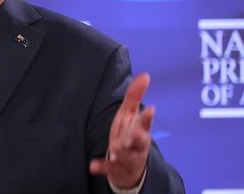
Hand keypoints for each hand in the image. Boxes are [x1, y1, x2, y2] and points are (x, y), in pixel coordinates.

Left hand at [89, 73, 154, 188]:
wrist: (131, 167)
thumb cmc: (130, 134)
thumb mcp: (130, 115)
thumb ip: (135, 95)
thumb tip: (145, 74)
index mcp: (140, 130)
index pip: (145, 123)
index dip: (147, 117)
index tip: (150, 108)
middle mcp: (136, 145)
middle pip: (140, 142)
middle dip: (137, 138)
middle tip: (133, 134)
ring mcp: (126, 158)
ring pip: (126, 156)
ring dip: (121, 152)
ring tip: (115, 149)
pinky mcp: (115, 168)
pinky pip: (108, 169)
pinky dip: (101, 167)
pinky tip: (93, 166)